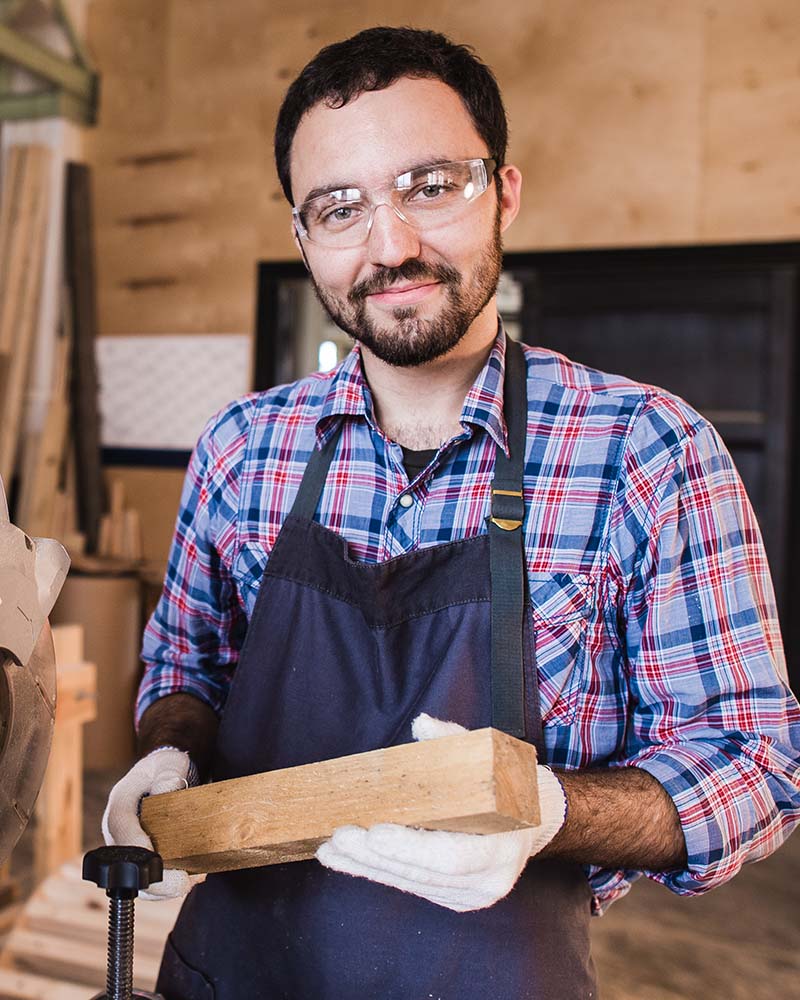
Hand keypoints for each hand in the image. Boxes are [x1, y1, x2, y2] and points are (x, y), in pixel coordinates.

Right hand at [102, 747, 194, 898]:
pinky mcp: (139, 858)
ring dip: (162, 888)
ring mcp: (127, 847)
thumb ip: (168, 775)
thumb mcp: (169, 764)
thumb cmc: (164, 769)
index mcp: (120, 803)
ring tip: (191, 882)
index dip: (135, 844)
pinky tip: (191, 878)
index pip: (121, 825)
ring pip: (135, 878)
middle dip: (152, 880)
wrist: (163, 775)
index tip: (155, 860)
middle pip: (125, 862)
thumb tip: (168, 791)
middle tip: (182, 884)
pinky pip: (148, 880)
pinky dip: (167, 885)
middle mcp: (118, 829)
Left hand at [316, 714, 566, 911]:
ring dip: (366, 866)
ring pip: (410, 883)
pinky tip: (344, 858)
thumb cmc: (506, 783)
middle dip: (375, 857)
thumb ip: (454, 740)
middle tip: (338, 835)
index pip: (452, 857)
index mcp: (501, 848)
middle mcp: (487, 881)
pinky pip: (409, 884)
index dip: (411, 847)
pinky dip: (375, 870)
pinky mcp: (451, 897)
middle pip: (422, 873)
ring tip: (330, 847)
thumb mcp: (488, 756)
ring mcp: (469, 895)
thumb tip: (421, 723)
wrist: (532, 818)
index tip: (375, 831)